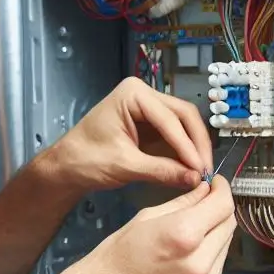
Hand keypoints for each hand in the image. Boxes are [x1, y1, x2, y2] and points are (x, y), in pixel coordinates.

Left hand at [55, 77, 212, 191]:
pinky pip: (175, 135)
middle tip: (206, 171)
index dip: (187, 146)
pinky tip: (192, 169)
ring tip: (202, 172)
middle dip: (196, 144)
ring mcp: (149, 109)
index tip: (200, 169)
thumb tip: (195, 178)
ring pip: (184, 124)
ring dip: (194, 147)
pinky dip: (185, 152)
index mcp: (133, 94)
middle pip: (183, 115)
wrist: (67, 167)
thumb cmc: (86, 160)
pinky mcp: (151, 125)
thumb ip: (161, 171)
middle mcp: (144, 95)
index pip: (170, 119)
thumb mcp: (124, 166)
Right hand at [63, 176, 236, 273]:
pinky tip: (190, 254)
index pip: (223, 204)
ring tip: (194, 231)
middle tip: (205, 204)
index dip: (222, 189)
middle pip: (229, 224)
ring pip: (226, 245)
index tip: (215, 185)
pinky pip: (218, 266)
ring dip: (216, 233)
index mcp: (183, 234)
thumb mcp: (146, 217)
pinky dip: (210, 255)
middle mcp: (200, 261)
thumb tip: (206, 190)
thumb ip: (183, 202)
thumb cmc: (117, 255)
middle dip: (220, 209)